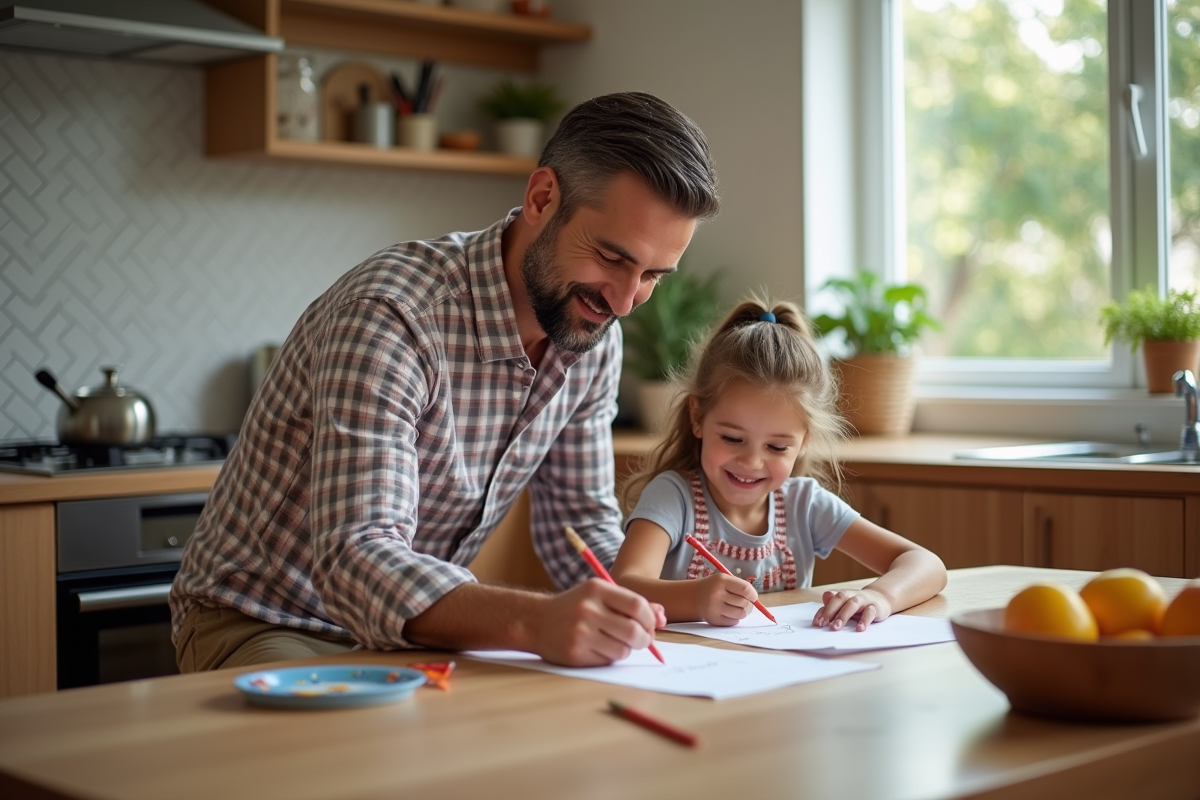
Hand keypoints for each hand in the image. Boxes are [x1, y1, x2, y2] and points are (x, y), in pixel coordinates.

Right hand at [531, 578, 665, 666]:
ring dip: (626, 650)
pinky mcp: (575, 653)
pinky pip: (607, 661)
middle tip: (641, 640)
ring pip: (623, 650)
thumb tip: (661, 616)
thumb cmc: (575, 607)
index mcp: (597, 589)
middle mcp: (588, 609)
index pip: (637, 605)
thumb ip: (630, 603)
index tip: (650, 624)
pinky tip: (599, 648)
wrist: (535, 621)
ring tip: (615, 642)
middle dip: (644, 640)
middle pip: (633, 631)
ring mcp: (580, 632)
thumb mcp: (599, 595)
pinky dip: (610, 657)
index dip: (650, 619)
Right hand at [695, 573, 757, 626]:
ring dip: (742, 612)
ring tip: (737, 608)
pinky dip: (734, 618)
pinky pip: (733, 622)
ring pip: (740, 614)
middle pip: (744, 603)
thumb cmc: (715, 587)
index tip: (753, 597)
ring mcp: (714, 608)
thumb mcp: (724, 580)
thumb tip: (755, 600)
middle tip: (745, 604)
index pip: (745, 589)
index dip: (753, 595)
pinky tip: (728, 613)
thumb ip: (740, 587)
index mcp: (721, 581)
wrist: (694, 597)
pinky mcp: (713, 619)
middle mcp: (716, 594)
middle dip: (749, 605)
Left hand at [812, 589, 892, 630]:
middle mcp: (852, 595)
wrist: (881, 598)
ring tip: (836, 627)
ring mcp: (864, 600)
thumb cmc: (858, 605)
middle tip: (824, 625)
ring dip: (843, 615)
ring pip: (853, 604)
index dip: (823, 612)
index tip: (817, 624)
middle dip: (830, 611)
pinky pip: (870, 612)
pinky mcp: (875, 607)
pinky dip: (864, 620)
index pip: (830, 601)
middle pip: (840, 599)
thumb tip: (824, 599)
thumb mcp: (845, 605)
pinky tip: (859, 628)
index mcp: (843, 595)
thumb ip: (833, 604)